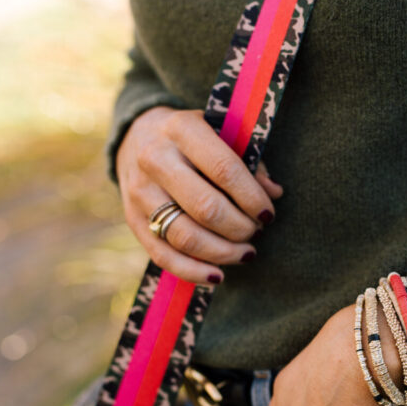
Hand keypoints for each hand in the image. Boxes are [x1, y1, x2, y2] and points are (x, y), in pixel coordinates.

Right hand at [115, 106, 283, 284]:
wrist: (139, 137)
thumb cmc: (195, 139)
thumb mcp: (223, 134)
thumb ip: (250, 161)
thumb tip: (274, 193)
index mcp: (182, 129)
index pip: (225, 170)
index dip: (252, 198)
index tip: (268, 213)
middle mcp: (155, 159)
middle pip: (206, 208)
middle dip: (240, 228)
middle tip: (257, 231)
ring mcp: (140, 192)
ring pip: (185, 236)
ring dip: (223, 253)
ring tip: (246, 253)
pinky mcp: (133, 219)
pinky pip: (163, 255)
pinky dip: (193, 272)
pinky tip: (218, 276)